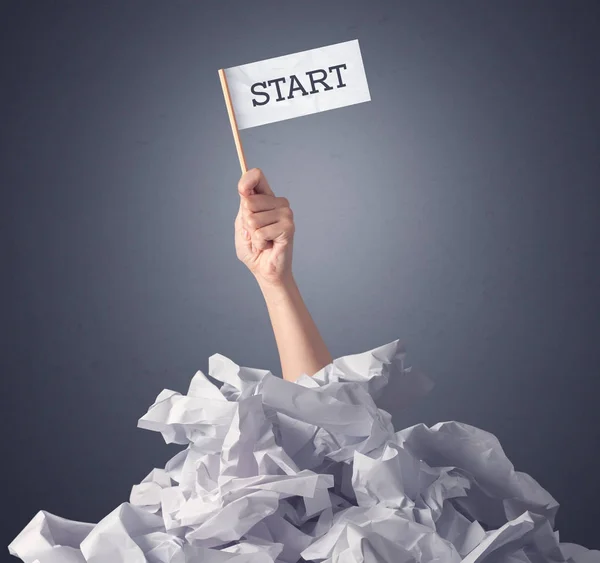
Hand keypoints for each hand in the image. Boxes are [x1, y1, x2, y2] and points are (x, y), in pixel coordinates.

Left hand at [234, 168, 294, 286]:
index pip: (256, 176)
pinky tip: (268, 246)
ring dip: (252, 235)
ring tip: (263, 241)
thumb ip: (244, 208)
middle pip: (248, 201)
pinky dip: (259, 243)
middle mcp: (278, 202)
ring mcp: (286, 214)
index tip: (242, 192)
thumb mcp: (242, 225)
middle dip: (245, 222)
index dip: (246, 181)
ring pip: (253, 219)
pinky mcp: (288, 227)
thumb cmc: (254, 249)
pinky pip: (260, 232)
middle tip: (255, 233)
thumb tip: (245, 194)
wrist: (265, 270)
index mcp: (266, 198)